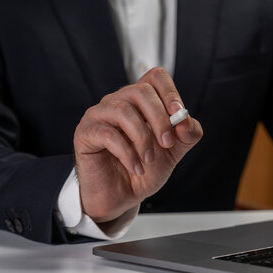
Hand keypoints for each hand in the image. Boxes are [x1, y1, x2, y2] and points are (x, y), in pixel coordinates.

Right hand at [73, 67, 202, 222]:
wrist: (123, 195)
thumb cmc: (146, 168)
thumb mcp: (174, 151)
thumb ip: (187, 134)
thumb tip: (185, 120)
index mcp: (141, 101)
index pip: (155, 77)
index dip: (169, 91)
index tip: (179, 114)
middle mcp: (118, 102)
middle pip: (140, 90)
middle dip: (159, 118)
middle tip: (167, 143)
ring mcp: (99, 115)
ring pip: (123, 110)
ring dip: (143, 138)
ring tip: (149, 159)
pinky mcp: (85, 133)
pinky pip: (108, 134)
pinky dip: (127, 153)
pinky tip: (136, 168)